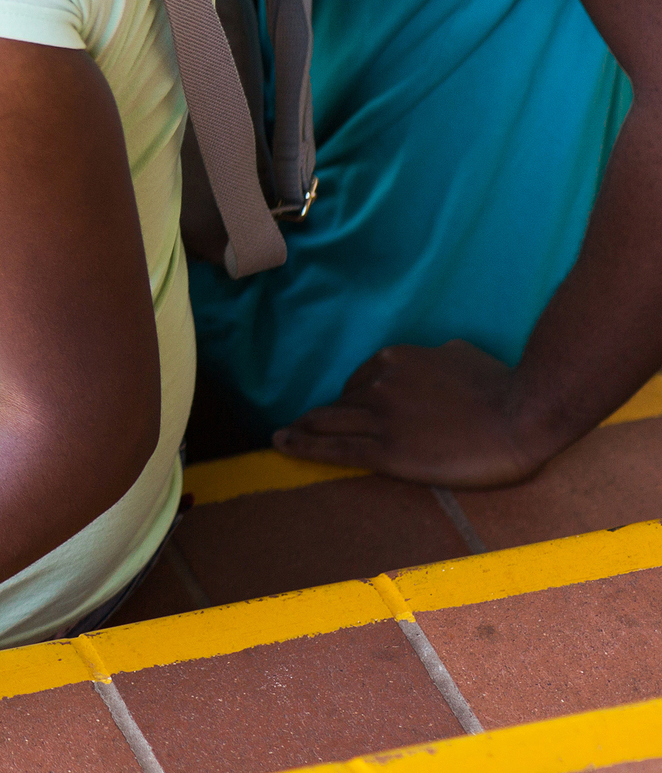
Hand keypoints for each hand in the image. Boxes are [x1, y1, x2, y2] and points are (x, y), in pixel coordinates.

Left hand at [273, 340, 549, 487]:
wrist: (521, 416)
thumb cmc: (500, 385)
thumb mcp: (461, 353)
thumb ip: (438, 356)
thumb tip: (438, 355)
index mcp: (394, 358)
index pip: (361, 380)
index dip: (353, 398)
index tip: (348, 410)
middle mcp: (379, 383)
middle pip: (340, 401)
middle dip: (324, 415)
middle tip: (305, 426)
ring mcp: (379, 417)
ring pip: (327, 422)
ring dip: (303, 429)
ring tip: (284, 437)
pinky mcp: (385, 451)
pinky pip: (333, 448)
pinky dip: (303, 446)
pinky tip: (282, 446)